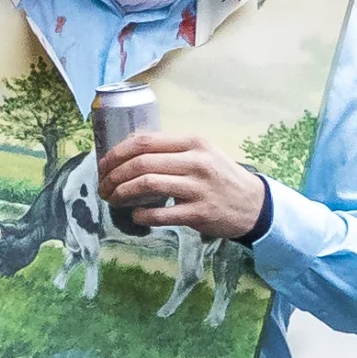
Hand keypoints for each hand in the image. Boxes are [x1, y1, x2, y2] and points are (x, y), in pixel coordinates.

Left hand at [95, 132, 270, 241]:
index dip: (117, 153)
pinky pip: (161, 214)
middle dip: (114, 175)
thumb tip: (129, 148)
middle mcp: (195, 162)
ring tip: (114, 199)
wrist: (252, 204)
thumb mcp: (201, 153)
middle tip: (104, 186)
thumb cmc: (220, 177)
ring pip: (147, 185)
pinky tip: (135, 216)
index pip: (145, 141)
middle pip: (141, 163)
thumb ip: (171, 149)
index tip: (104, 165)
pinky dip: (142, 215)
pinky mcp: (199, 213)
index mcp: (193, 142)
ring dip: (123, 193)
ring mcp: (198, 188)